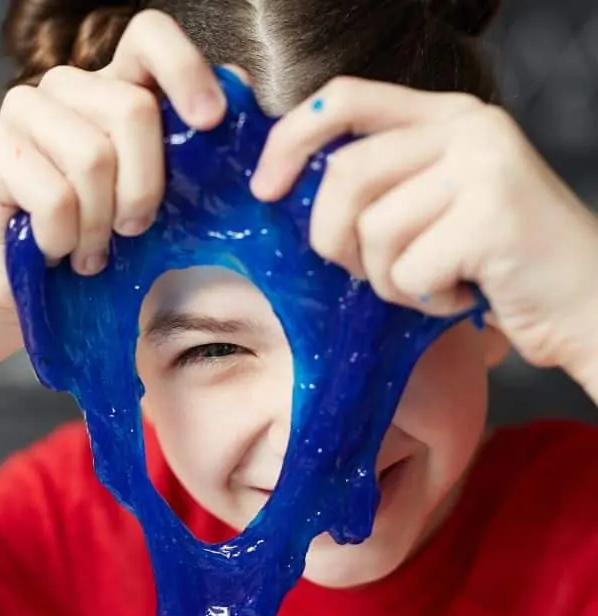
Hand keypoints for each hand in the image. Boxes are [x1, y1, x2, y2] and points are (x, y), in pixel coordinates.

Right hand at [0, 10, 227, 320]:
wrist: (21, 286)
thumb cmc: (93, 243)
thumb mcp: (153, 201)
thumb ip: (189, 150)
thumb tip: (238, 90)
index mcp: (111, 89)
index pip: (148, 36)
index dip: (184, 68)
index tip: (208, 122)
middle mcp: (66, 88)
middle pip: (131, 109)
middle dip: (143, 187)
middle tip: (132, 231)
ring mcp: (23, 111)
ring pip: (93, 158)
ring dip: (99, 225)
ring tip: (90, 252)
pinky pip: (54, 197)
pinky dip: (63, 240)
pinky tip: (55, 251)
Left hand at [251, 77, 597, 387]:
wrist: (589, 302)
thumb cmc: (497, 264)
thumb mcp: (433, 206)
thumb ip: (379, 183)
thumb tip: (287, 190)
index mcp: (444, 116)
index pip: (343, 99)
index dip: (289, 140)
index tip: (265, 189)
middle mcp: (466, 127)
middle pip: (344, 175)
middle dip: (334, 240)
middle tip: (365, 271)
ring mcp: (484, 165)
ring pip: (373, 230)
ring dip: (387, 279)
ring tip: (432, 283)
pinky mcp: (493, 215)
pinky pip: (407, 270)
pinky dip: (422, 301)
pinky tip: (461, 296)